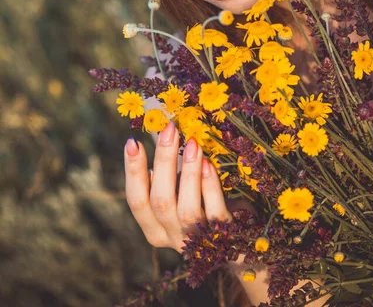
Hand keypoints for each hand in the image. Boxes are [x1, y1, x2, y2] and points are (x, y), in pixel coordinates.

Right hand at [124, 120, 232, 252]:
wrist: (236, 246)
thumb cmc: (201, 207)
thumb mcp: (179, 196)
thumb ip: (167, 175)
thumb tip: (162, 133)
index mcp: (154, 228)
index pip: (137, 200)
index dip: (133, 172)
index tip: (133, 142)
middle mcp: (171, 236)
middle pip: (160, 201)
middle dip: (163, 162)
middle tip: (169, 130)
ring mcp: (196, 240)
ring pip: (186, 209)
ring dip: (188, 173)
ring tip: (192, 144)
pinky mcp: (222, 237)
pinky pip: (214, 211)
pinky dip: (210, 187)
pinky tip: (208, 165)